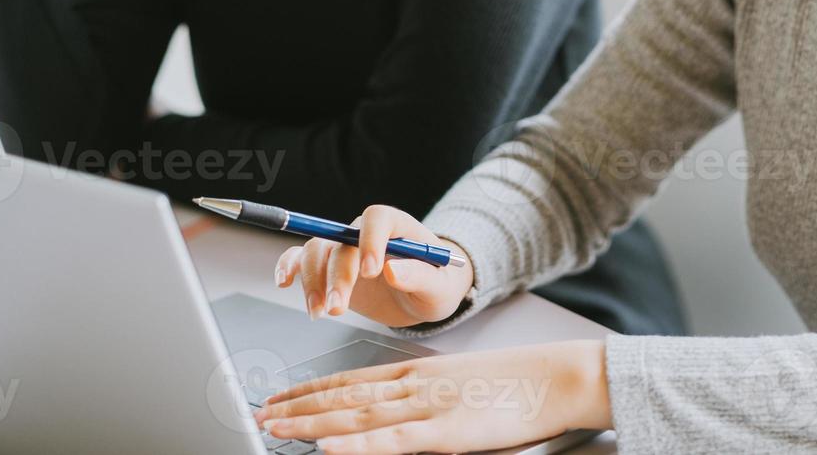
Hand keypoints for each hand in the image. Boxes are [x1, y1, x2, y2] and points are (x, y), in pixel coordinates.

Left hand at [254, 340, 612, 453]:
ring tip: (274, 426)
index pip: (351, 380)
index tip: (280, 396)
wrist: (557, 376)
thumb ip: (424, 395)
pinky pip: (391, 440)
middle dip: (297, 405)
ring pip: (356, 416)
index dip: (310, 390)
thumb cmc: (516, 384)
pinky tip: (327, 447)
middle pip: (343, 396)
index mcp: (418, 371)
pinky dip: (356, 444)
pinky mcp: (445, 432)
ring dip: (310, 421)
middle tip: (259, 413)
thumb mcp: (461, 383)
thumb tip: (393, 412)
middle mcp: (414, 384)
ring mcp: (427, 406)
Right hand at [274, 204, 473, 327]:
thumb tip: (393, 269)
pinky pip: (302, 257)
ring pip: (317, 250)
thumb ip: (420, 276)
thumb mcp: (439, 286)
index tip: (371, 271)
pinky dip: (290, 266)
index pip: (377, 218)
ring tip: (320, 312)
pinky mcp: (329, 268)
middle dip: (337, 275)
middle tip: (338, 309)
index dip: (370, 239)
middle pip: (341, 240)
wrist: (422, 296)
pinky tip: (285, 282)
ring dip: (313, 280)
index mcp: (398, 227)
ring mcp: (345, 249)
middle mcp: (366, 233)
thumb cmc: (436, 285)